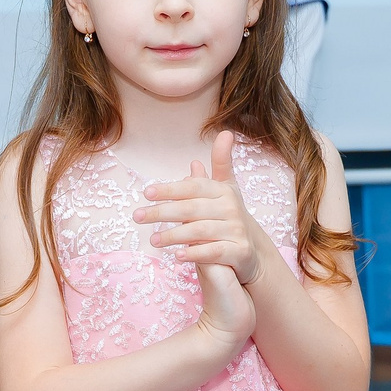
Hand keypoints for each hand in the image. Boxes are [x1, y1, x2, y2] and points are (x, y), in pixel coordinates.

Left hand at [138, 131, 264, 284]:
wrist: (252, 251)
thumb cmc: (229, 218)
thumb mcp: (226, 189)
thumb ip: (221, 164)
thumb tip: (224, 134)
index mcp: (223, 191)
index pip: (193, 187)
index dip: (170, 189)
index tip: (146, 192)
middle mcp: (231, 208)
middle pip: (191, 209)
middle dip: (162, 212)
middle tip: (138, 217)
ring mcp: (237, 230)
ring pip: (200, 230)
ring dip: (174, 235)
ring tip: (153, 240)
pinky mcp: (240, 252)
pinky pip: (214, 252)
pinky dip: (195, 253)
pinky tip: (177, 256)